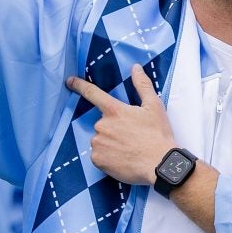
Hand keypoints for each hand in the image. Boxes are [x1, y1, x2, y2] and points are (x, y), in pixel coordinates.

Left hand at [64, 64, 178, 185]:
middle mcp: (102, 125)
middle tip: (131, 137)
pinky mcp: (97, 159)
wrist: (161, 164)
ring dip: (110, 143)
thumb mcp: (154, 107)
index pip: (93, 93)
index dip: (80, 86)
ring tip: (129, 150)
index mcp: (114, 111)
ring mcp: (98, 143)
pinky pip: (99, 155)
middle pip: (102, 124)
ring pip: (100, 140)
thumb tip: (136, 68)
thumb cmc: (158, 135)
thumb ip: (142, 85)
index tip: (70, 81)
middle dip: (114, 129)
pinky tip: (122, 159)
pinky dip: (108, 157)